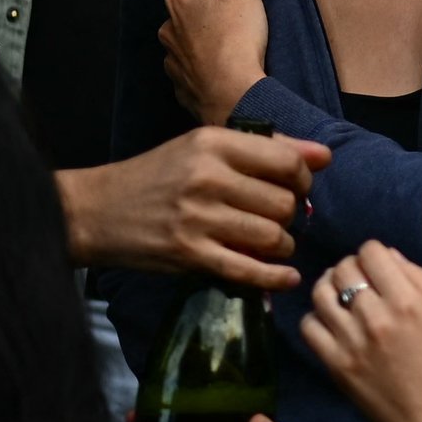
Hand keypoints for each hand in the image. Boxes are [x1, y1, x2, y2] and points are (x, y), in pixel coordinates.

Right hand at [62, 128, 329, 287]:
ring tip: (274, 244)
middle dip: (291, 215)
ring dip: (283, 246)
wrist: (95, 210)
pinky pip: (246, 269)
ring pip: (271, 236)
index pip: (287, 161)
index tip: (298, 188)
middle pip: (283, 202)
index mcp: (214, 144)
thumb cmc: (158, 175)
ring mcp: (196, 218)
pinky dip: (274, 277)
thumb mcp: (206, 148)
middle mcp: (207, 178)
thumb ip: (268, 148)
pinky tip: (287, 278)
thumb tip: (325, 156)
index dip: (303, 179)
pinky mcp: (187, 254)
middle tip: (280, 219)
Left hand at [157, 0, 268, 128]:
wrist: (233, 94)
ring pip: (194, 40)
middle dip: (217, 18)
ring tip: (237, 51)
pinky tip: (227, 71)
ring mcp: (170, 57)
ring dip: (211, 43)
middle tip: (242, 29)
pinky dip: (207, 68)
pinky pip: (193, 68)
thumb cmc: (238, 39)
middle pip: (198, 12)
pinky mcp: (178, 83)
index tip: (242, 9)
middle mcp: (167, 26)